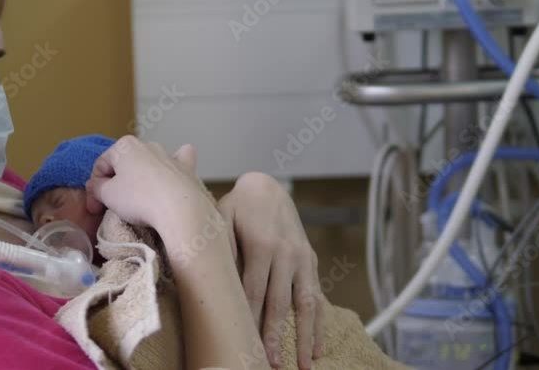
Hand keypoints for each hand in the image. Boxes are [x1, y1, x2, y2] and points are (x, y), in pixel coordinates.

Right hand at [85, 136, 211, 238]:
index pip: (101, 166)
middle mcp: (147, 144)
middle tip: (113, 206)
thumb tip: (95, 185)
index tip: (95, 209)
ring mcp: (168, 155)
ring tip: (138, 200)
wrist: (179, 209)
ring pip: (149, 162)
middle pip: (125, 165)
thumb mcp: (108, 195)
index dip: (94, 189)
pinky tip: (173, 169)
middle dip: (117, 183)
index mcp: (124, 145)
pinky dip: (174, 164)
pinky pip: (178, 160)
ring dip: (141, 176)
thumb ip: (96, 187)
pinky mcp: (186, 168)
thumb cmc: (139, 199)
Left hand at [217, 173, 324, 368]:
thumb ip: (222, 245)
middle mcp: (287, 253)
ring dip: (306, 336)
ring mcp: (303, 258)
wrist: (266, 187)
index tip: (248, 344)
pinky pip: (318, 296)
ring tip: (305, 364)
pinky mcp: (311, 262)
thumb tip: (218, 279)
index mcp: (262, 244)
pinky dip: (319, 323)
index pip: (255, 291)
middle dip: (276, 336)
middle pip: (281, 303)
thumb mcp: (221, 217)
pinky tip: (318, 347)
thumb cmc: (236, 207)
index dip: (251, 320)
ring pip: (307, 303)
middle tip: (270, 363)